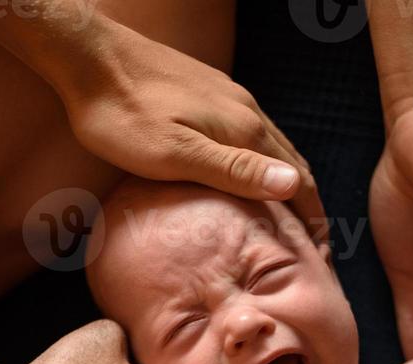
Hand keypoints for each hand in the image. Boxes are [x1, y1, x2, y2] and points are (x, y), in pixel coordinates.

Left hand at [59, 19, 324, 236]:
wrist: (90, 57)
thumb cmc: (122, 114)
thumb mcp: (175, 153)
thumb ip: (234, 171)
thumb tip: (293, 185)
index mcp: (244, 130)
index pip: (297, 181)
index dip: (314, 220)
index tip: (322, 256)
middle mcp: (245, 111)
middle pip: (291, 164)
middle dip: (307, 205)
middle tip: (315, 246)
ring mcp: (227, 99)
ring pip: (272, 148)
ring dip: (286, 184)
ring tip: (288, 218)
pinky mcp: (207, 93)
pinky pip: (249, 136)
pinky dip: (262, 164)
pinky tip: (247, 177)